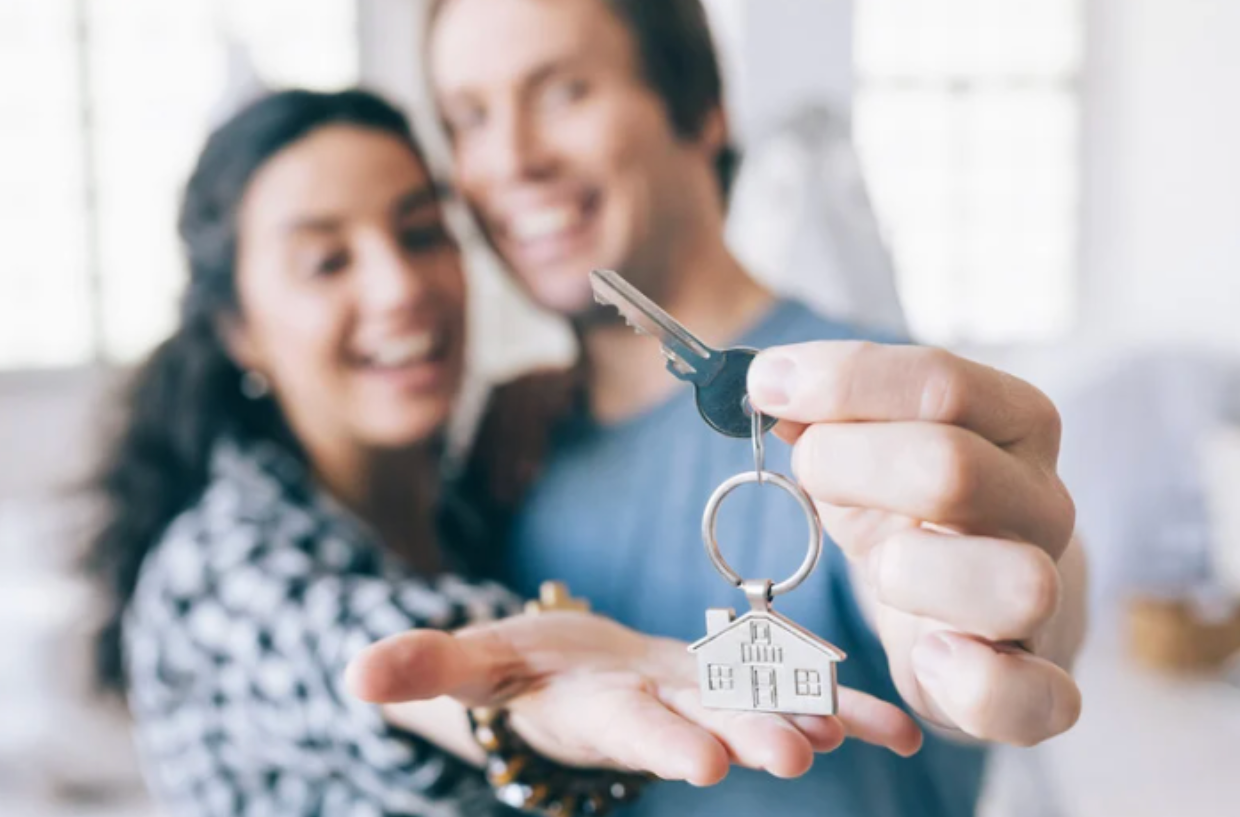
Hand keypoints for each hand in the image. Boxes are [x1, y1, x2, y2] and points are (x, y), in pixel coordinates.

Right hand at [345, 610, 921, 785]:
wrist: (578, 676)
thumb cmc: (523, 669)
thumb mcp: (472, 664)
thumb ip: (425, 669)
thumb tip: (353, 675)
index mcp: (598, 708)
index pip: (627, 726)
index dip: (660, 740)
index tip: (701, 762)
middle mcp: (661, 711)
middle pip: (705, 723)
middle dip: (747, 736)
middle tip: (795, 754)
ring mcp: (705, 698)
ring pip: (760, 705)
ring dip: (808, 715)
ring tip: (856, 726)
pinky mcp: (736, 681)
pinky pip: (796, 690)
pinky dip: (845, 705)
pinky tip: (898, 722)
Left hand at [748, 341, 1084, 746]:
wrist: (973, 606)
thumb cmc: (913, 513)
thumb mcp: (871, 448)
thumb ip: (828, 412)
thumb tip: (769, 382)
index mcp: (1014, 424)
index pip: (943, 383)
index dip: (844, 380)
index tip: (765, 386)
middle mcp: (1043, 502)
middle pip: (954, 469)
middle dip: (852, 465)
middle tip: (809, 469)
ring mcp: (1050, 596)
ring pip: (1015, 583)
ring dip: (915, 573)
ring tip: (881, 568)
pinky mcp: (1041, 684)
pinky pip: (1037, 699)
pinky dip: (975, 685)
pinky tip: (929, 655)